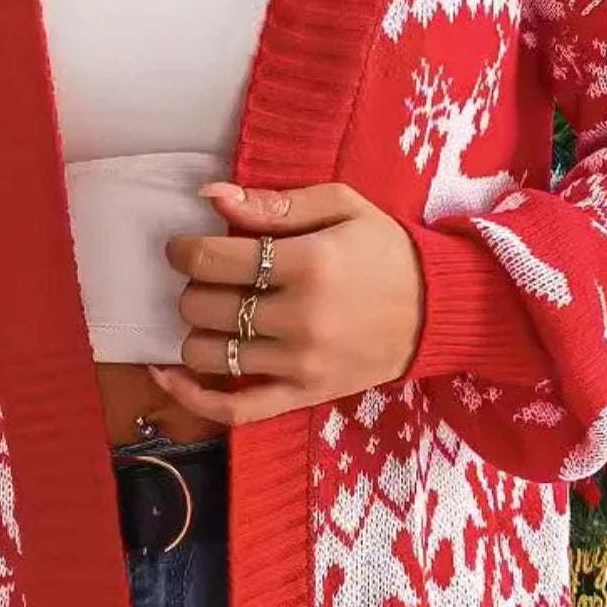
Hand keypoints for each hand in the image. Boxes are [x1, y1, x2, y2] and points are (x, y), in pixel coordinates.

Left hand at [157, 181, 423, 425]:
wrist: (439, 309)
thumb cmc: (386, 250)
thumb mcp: (341, 206)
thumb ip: (274, 203)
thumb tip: (210, 196)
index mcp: (309, 263)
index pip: (213, 260)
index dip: (184, 251)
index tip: (183, 247)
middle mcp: (301, 318)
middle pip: (204, 308)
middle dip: (193, 289)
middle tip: (209, 279)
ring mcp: (300, 364)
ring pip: (210, 356)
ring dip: (194, 333)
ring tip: (208, 317)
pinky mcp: (304, 395)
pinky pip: (235, 409)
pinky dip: (192, 396)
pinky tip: (166, 375)